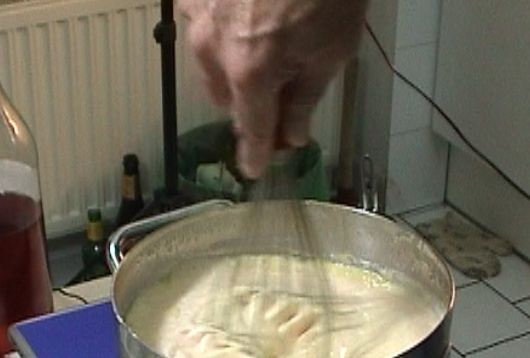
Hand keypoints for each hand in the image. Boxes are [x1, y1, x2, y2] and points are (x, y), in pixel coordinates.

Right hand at [177, 0, 368, 177]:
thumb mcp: (331, 49)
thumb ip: (305, 98)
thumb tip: (292, 135)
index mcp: (249, 70)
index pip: (249, 127)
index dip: (253, 152)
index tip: (252, 170)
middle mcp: (213, 47)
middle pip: (224, 97)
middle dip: (249, 104)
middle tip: (277, 98)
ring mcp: (197, 14)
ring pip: (209, 62)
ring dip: (233, 68)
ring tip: (265, 45)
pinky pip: (202, 25)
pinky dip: (223, 31)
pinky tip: (248, 16)